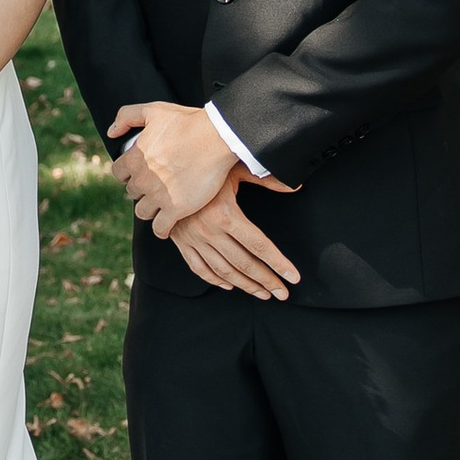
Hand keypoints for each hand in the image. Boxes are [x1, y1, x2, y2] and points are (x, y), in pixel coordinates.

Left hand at [110, 98, 290, 232]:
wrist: (217, 137)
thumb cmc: (188, 122)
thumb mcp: (153, 110)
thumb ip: (127, 116)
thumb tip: (111, 132)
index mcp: (135, 157)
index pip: (118, 174)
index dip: (128, 173)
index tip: (139, 173)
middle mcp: (143, 179)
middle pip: (132, 193)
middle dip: (141, 190)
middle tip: (156, 186)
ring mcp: (158, 196)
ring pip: (143, 212)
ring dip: (150, 209)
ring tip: (161, 205)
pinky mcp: (176, 209)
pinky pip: (160, 228)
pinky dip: (162, 229)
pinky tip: (168, 224)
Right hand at [164, 173, 299, 301]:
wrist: (164, 169)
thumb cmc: (205, 166)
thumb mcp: (236, 169)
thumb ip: (267, 179)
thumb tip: (295, 186)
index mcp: (226, 214)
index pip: (259, 246)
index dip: (279, 264)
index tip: (293, 277)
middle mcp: (209, 230)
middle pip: (244, 263)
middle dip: (267, 281)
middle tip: (282, 293)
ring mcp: (194, 239)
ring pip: (223, 271)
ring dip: (246, 285)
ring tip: (263, 293)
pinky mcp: (181, 241)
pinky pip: (199, 268)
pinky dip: (214, 280)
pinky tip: (229, 285)